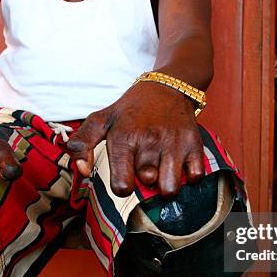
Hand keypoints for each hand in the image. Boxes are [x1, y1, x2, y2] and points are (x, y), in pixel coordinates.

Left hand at [65, 82, 204, 197]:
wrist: (168, 87)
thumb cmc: (132, 109)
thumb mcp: (101, 120)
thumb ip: (82, 144)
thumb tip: (81, 170)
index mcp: (124, 139)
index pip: (121, 186)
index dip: (123, 185)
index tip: (126, 175)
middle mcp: (149, 141)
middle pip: (148, 186)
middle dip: (146, 181)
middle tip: (146, 165)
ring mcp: (174, 144)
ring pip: (170, 188)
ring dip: (166, 185)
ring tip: (162, 170)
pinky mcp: (194, 145)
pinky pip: (195, 177)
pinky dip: (189, 176)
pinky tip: (179, 163)